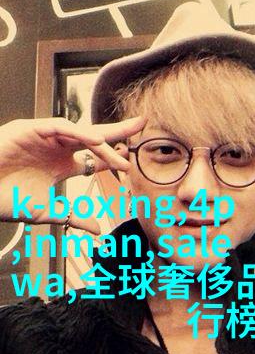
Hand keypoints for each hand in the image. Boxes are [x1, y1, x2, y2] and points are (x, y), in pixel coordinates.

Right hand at [0, 116, 145, 233]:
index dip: (114, 156)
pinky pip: (60, 126)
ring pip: (80, 132)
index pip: (94, 157)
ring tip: (121, 155)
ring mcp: (43, 137)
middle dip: (118, 130)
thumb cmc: (5, 200)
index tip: (133, 158)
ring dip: (102, 142)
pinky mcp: (30, 129)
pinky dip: (79, 134)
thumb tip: (99, 229)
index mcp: (61, 165)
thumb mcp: (47, 213)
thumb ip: (74, 217)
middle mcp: (56, 148)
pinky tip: (96, 143)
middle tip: (142, 124)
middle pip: (93, 136)